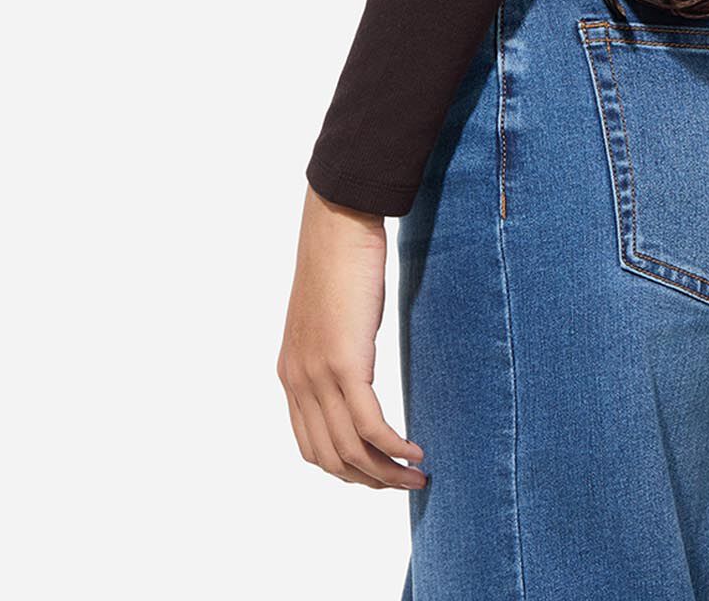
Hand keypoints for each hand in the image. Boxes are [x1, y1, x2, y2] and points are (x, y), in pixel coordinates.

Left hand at [277, 184, 428, 489]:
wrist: (337, 223)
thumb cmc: (340, 260)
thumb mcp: (329, 317)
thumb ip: (334, 351)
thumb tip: (356, 371)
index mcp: (291, 374)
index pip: (312, 447)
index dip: (346, 470)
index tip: (378, 474)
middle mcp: (298, 382)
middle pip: (331, 458)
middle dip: (369, 481)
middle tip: (403, 485)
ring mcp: (319, 376)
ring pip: (351, 450)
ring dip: (386, 474)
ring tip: (417, 478)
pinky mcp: (345, 364)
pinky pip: (370, 426)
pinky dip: (395, 448)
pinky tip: (417, 452)